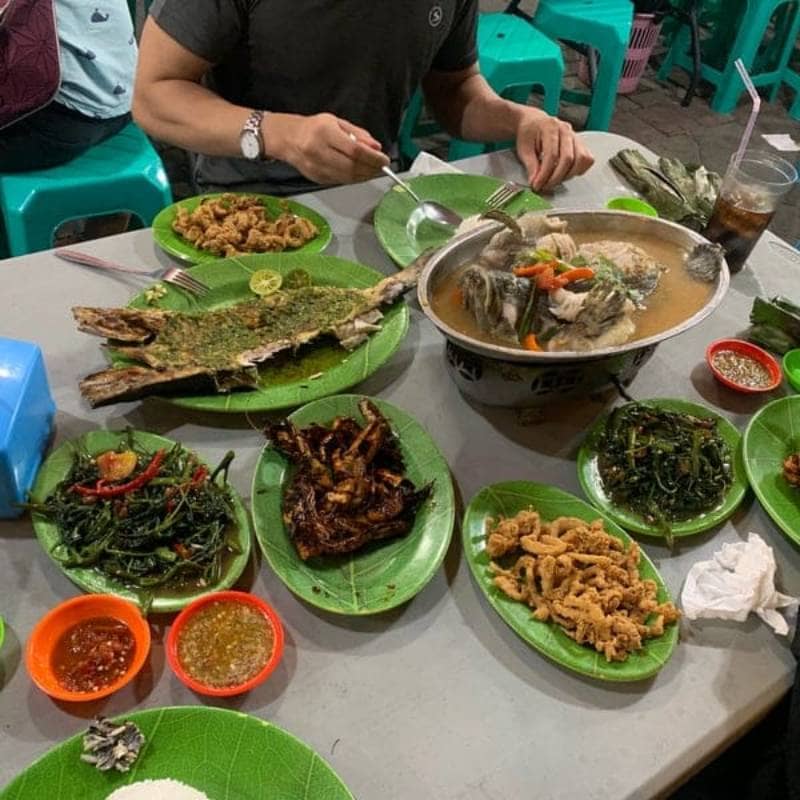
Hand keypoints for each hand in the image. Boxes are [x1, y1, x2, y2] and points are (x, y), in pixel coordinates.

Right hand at [265, 112, 388, 184]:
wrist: (287, 139)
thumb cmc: (314, 128)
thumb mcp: (336, 122)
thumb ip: (357, 134)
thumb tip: (376, 147)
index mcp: (324, 132)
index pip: (354, 150)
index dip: (372, 157)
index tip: (384, 160)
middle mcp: (318, 151)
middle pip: (352, 166)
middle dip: (371, 169)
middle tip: (382, 167)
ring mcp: (316, 167)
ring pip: (347, 177)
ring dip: (364, 176)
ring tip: (373, 171)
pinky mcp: (316, 178)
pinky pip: (340, 181)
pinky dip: (354, 179)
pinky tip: (360, 174)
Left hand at [515, 112, 593, 191]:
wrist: (534, 123)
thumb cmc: (529, 134)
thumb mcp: (524, 149)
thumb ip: (530, 166)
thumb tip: (536, 182)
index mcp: (550, 127)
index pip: (552, 155)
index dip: (544, 174)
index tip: (537, 185)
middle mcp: (566, 130)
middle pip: (568, 158)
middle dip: (556, 177)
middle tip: (545, 186)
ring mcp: (575, 136)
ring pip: (581, 159)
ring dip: (568, 175)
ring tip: (555, 180)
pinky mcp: (580, 144)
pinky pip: (587, 159)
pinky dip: (578, 170)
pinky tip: (566, 173)